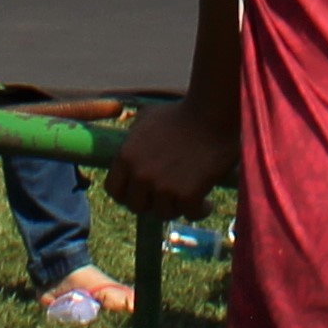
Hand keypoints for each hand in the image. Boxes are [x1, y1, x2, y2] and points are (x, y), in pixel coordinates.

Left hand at [110, 98, 234, 218]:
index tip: (142, 193)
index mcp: (126, 157)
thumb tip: (128, 149)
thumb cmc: (181, 112)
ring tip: (189, 195)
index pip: (114, 190)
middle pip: (138, 207)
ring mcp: (163, 187)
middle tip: (168, 195)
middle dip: (152, 202)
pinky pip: (190, 214)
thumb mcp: (147, 118)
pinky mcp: (188, 195)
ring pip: (165, 213)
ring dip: (177, 206)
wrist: (212, 113)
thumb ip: (133, 138)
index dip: (128, 194)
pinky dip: (200, 210)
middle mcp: (141, 175)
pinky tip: (207, 203)